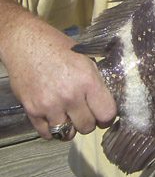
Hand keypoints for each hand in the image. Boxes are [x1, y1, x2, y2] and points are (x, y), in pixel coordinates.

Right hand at [0, 0, 115, 140]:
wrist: (25, 43)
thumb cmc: (57, 46)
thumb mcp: (85, 58)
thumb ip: (95, 81)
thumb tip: (107, 99)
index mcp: (87, 80)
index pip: (107, 113)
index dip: (107, 116)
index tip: (104, 114)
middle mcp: (70, 95)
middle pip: (87, 127)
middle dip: (89, 122)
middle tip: (85, 113)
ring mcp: (50, 105)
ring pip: (67, 133)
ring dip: (70, 127)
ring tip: (69, 116)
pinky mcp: (32, 110)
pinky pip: (47, 133)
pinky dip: (52, 130)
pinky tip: (54, 119)